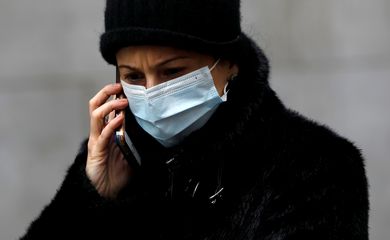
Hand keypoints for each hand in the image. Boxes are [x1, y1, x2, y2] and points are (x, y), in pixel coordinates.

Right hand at [86, 83, 131, 198]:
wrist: (109, 191)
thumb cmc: (117, 171)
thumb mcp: (128, 148)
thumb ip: (131, 135)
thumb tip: (144, 122)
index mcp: (104, 131)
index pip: (102, 107)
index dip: (109, 95)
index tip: (121, 86)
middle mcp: (98, 134)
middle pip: (94, 106)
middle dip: (105, 93)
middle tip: (117, 87)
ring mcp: (96, 142)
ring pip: (96, 116)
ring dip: (110, 106)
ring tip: (123, 102)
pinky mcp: (97, 152)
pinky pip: (102, 135)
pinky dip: (111, 125)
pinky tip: (120, 119)